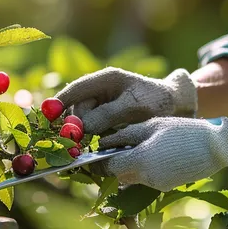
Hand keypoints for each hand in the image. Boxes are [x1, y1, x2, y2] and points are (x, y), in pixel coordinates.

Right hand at [56, 67, 196, 134]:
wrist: (179, 108)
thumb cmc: (160, 102)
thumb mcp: (136, 106)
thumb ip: (108, 114)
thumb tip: (84, 127)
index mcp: (106, 80)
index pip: (77, 89)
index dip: (59, 102)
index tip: (48, 116)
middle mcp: (100, 92)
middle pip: (76, 110)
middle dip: (75, 126)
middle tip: (79, 143)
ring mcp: (102, 107)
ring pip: (82, 124)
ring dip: (85, 136)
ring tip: (93, 146)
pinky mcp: (105, 123)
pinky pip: (92, 132)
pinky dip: (93, 141)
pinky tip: (99, 148)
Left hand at [96, 117, 227, 191]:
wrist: (217, 147)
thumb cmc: (184, 130)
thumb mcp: (152, 126)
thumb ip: (125, 135)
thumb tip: (103, 143)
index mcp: (140, 161)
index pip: (107, 168)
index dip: (96, 162)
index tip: (90, 154)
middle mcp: (146, 178)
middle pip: (118, 175)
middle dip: (111, 164)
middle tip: (110, 148)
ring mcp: (157, 185)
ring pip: (130, 177)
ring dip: (127, 165)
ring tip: (134, 146)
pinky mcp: (166, 186)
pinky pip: (145, 178)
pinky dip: (142, 168)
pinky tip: (152, 153)